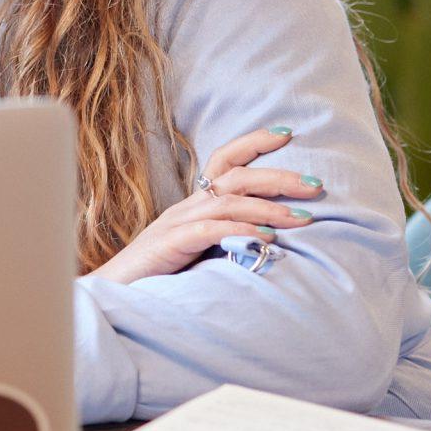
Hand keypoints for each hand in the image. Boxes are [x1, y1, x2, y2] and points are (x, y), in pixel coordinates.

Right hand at [87, 126, 324, 284]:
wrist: (113, 296)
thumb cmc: (157, 278)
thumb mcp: (197, 255)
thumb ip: (226, 242)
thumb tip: (270, 239)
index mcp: (192, 205)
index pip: (224, 160)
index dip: (254, 143)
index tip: (288, 134)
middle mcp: (185, 207)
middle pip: (235, 176)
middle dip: (279, 176)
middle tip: (317, 185)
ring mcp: (176, 224)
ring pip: (227, 201)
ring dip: (269, 207)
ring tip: (302, 217)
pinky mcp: (170, 245)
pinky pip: (210, 231)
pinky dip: (241, 230)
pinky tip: (266, 237)